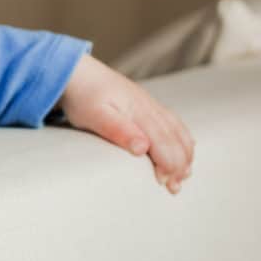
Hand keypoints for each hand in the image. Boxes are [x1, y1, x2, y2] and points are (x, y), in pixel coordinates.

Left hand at [57, 54, 194, 193]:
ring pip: (177, 131)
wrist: (76, 72)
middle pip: (174, 139)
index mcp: (139, 112)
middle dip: (179, 165)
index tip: (165, 183)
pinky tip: (184, 150)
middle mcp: (150, 107)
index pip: (164, 143)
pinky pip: (173, 123)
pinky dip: (182, 140)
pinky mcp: (146, 105)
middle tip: (175, 188)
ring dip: (184, 154)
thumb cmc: (83, 95)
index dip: (168, 165)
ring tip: (184, 175)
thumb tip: (142, 148)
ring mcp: (150, 105)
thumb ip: (119, 130)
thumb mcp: (95, 115)